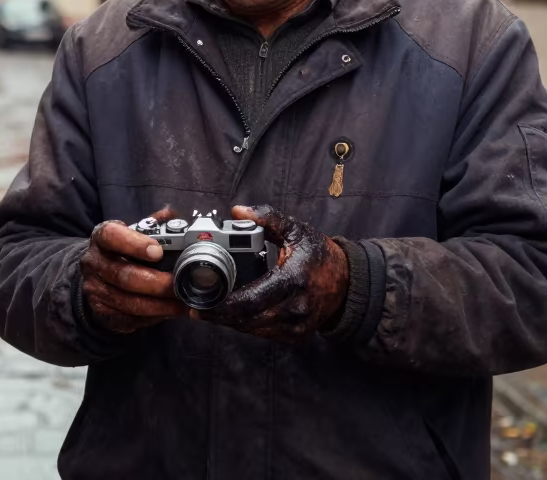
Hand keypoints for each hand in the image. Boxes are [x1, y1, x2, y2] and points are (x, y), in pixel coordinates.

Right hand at [80, 207, 187, 333]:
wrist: (96, 276)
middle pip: (125, 276)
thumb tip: (174, 217)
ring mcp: (95, 289)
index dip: (134, 244)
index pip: (112, 236)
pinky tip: (169, 312)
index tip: (158, 252)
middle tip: (179, 285)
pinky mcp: (101, 311)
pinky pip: (129, 318)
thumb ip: (153, 225)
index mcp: (102, 237)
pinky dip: (153, 317)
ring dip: (160, 305)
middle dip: (157, 283)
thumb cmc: (121, 251)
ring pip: (129, 302)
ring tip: (182, 303)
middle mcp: (94, 263)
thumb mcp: (132, 233)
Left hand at [194, 205, 347, 341]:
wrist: (349, 283)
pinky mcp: (296, 335)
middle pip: (248, 319)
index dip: (224, 304)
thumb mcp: (296, 230)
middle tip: (197, 308)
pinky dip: (247, 325)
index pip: (251, 299)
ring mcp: (297, 325)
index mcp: (293, 280)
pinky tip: (234, 315)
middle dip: (220, 316)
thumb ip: (267, 219)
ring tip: (210, 311)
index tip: (203, 300)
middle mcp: (295, 307)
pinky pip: (264, 334)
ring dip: (231, 322)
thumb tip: (237, 211)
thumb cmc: (321, 255)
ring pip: (254, 330)